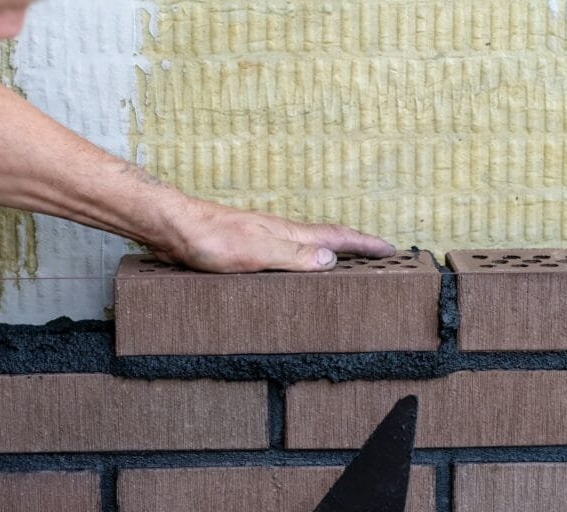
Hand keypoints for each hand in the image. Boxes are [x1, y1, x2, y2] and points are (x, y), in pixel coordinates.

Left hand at [149, 195, 395, 272]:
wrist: (175, 228)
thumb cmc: (212, 239)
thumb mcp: (258, 251)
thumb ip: (295, 256)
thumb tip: (333, 259)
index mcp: (290, 233)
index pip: (337, 237)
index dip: (365, 244)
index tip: (391, 249)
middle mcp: (282, 233)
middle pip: (327, 238)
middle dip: (355, 246)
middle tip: (378, 255)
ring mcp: (266, 238)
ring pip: (308, 245)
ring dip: (331, 252)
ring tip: (347, 263)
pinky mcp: (249, 247)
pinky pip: (288, 253)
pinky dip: (305, 259)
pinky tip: (298, 268)